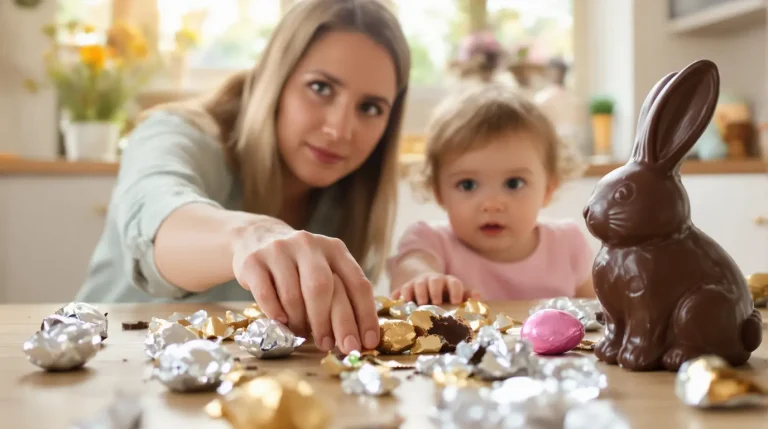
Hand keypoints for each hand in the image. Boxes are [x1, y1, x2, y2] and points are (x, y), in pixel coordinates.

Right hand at [232, 223, 378, 353]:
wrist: (257, 238)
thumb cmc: (299, 266)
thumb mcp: (325, 269)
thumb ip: (339, 295)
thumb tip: (353, 338)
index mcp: (335, 249)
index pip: (357, 283)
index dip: (365, 316)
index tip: (367, 343)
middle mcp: (308, 244)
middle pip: (323, 288)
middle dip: (330, 323)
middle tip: (333, 346)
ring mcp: (279, 250)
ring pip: (293, 295)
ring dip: (300, 322)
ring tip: (303, 335)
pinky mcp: (253, 261)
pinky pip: (266, 294)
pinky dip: (275, 314)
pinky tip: (281, 323)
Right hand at [391, 273, 477, 304]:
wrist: (426, 282)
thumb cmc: (445, 293)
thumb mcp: (456, 293)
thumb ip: (467, 295)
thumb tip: (478, 296)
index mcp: (447, 282)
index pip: (454, 282)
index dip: (456, 290)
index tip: (456, 301)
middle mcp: (433, 280)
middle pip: (434, 280)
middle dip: (434, 290)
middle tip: (436, 302)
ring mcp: (418, 283)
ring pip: (416, 283)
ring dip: (417, 292)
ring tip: (418, 303)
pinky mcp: (406, 288)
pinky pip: (400, 289)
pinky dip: (398, 295)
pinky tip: (396, 300)